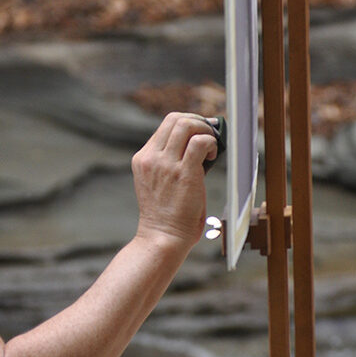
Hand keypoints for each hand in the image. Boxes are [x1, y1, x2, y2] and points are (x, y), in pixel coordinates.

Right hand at [131, 112, 218, 251]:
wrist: (162, 238)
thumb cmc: (165, 215)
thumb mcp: (157, 182)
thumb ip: (168, 163)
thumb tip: (197, 145)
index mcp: (142, 159)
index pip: (165, 125)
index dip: (187, 122)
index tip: (200, 130)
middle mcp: (151, 158)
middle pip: (175, 118)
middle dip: (197, 121)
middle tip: (209, 134)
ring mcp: (165, 164)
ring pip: (186, 125)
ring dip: (204, 130)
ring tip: (211, 147)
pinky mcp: (183, 173)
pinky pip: (200, 142)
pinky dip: (211, 143)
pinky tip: (213, 156)